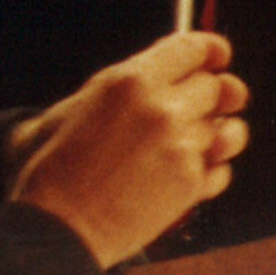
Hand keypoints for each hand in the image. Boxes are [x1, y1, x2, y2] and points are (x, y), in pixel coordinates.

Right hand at [10, 29, 245, 266]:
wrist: (53, 227)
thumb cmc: (48, 170)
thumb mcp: (67, 110)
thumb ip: (112, 89)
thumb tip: (143, 75)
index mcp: (130, 81)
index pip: (194, 48)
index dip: (212, 50)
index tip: (217, 57)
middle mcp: (162, 109)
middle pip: (217, 87)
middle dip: (214, 96)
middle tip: (207, 105)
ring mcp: (181, 147)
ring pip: (227, 130)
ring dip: (221, 135)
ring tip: (210, 142)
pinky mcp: (190, 184)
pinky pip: (221, 170)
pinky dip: (212, 173)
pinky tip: (190, 176)